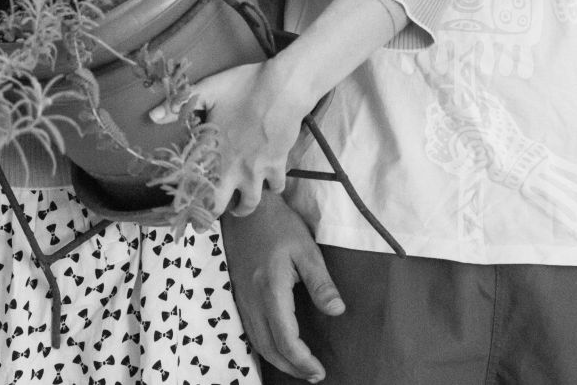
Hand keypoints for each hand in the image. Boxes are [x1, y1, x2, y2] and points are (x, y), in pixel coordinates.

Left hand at [150, 58, 308, 216]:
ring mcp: (257, 169)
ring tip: (238, 208)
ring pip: (251, 203)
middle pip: (219, 205)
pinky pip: (276, 186)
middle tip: (202, 225)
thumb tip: (151, 117)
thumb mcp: (207, 90)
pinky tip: (269, 183)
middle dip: (208, 218)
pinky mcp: (278, 164)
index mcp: (212, 152)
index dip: (186, 204)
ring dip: (242, 208)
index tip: (182, 213)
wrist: (282, 88)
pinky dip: (273, 188)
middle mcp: (233, 168)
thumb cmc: (243, 87)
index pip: (195, 187)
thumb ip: (180, 105)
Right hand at [222, 195, 341, 382]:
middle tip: (313, 375)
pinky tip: (278, 348)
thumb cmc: (278, 225)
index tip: (320, 370)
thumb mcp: (306, 249)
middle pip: (269, 348)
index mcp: (271, 290)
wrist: (245, 208)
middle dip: (292, 367)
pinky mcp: (239, 294)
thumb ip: (321, 283)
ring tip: (299, 367)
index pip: (286, 339)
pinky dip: (265, 347)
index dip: (303, 360)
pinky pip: (250, 331)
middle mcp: (253, 300)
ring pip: (257, 342)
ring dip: (278, 360)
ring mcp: (242, 298)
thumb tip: (337, 311)